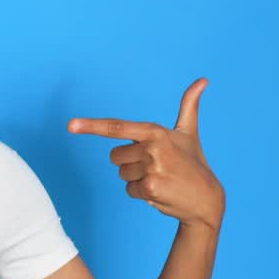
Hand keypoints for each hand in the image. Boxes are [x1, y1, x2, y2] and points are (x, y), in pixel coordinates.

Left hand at [67, 77, 224, 231]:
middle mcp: (152, 147)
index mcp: (156, 131)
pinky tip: (160, 191)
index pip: (116, 127)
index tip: (70, 125)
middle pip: (115, 156)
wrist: (207, 199)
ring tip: (160, 178)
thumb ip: (189, 105)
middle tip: (156, 166)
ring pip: (121, 174)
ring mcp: (151, 168)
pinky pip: (128, 190)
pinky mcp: (150, 188)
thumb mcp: (189, 132)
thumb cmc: (193, 163)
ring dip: (136, 179)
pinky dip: (141, 193)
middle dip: (129, 163)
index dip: (91, 125)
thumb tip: (203, 79)